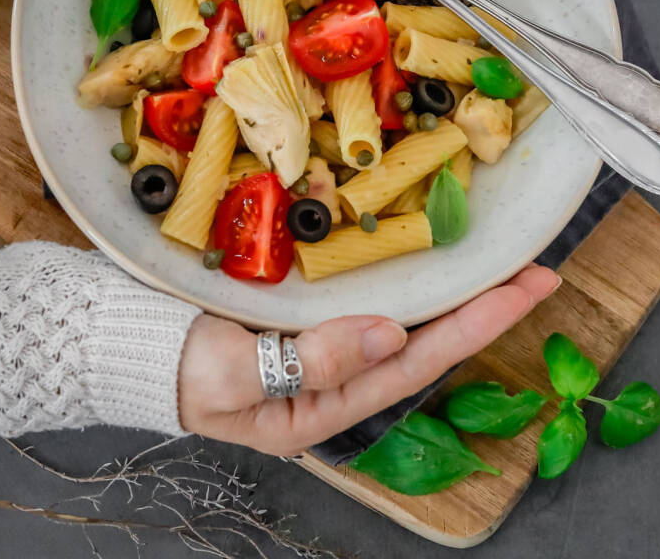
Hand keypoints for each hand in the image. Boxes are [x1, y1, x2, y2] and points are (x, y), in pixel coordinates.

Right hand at [178, 264, 558, 454]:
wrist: (120, 337)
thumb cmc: (166, 364)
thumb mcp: (228, 377)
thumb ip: (307, 363)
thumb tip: (390, 336)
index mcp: (320, 405)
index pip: (411, 365)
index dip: (471, 328)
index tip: (522, 293)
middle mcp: (332, 376)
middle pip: (421, 343)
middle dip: (482, 308)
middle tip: (540, 273)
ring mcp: (321, 342)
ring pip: (402, 317)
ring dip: (454, 289)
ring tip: (506, 262)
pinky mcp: (305, 308)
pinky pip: (367, 291)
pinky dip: (407, 272)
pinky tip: (432, 254)